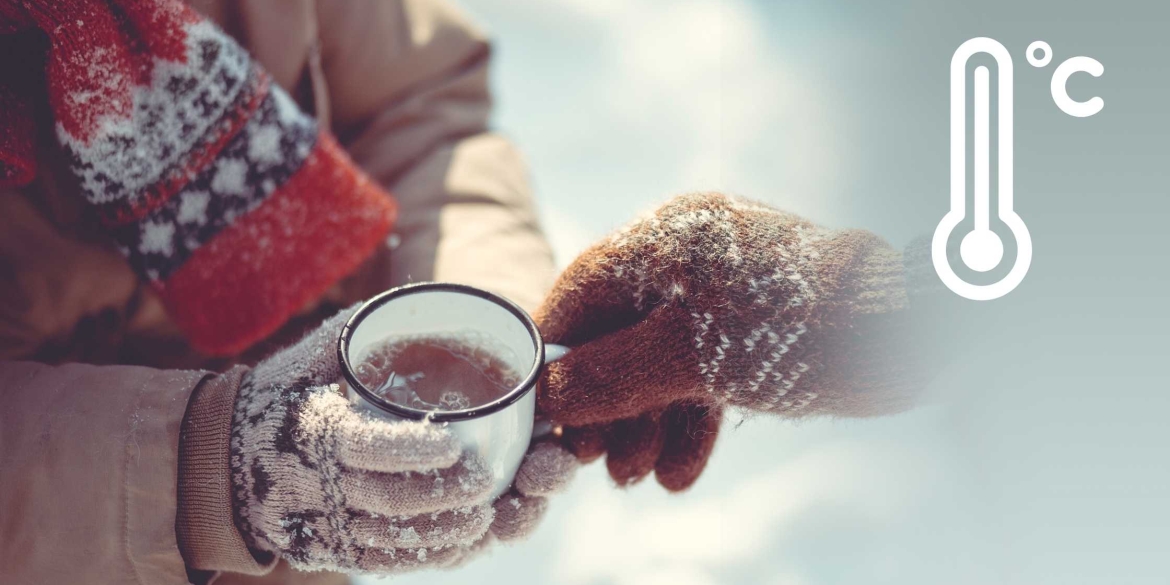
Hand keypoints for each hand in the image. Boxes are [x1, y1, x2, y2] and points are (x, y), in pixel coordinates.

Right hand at [232, 306, 577, 573]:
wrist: (224, 456)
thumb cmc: (282, 393)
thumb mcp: (310, 355)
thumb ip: (360, 331)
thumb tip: (423, 298)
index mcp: (312, 429)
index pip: (362, 445)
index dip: (408, 449)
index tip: (451, 443)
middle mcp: (314, 482)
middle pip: (384, 498)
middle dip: (440, 495)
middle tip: (486, 482)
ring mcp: (321, 521)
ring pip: (387, 538)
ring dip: (440, 532)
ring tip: (484, 518)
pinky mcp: (328, 548)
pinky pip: (379, 562)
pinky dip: (421, 559)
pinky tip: (460, 547)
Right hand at [535, 193, 922, 490]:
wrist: (914, 339)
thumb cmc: (799, 331)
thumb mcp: (692, 360)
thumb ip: (615, 377)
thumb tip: (550, 397)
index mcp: (664, 239)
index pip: (581, 289)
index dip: (557, 353)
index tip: (538, 408)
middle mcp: (688, 257)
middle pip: (620, 332)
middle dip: (607, 404)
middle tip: (594, 463)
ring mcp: (723, 292)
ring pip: (662, 359)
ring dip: (646, 422)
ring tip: (636, 479)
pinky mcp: (755, 329)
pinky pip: (704, 371)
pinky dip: (690, 418)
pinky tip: (680, 471)